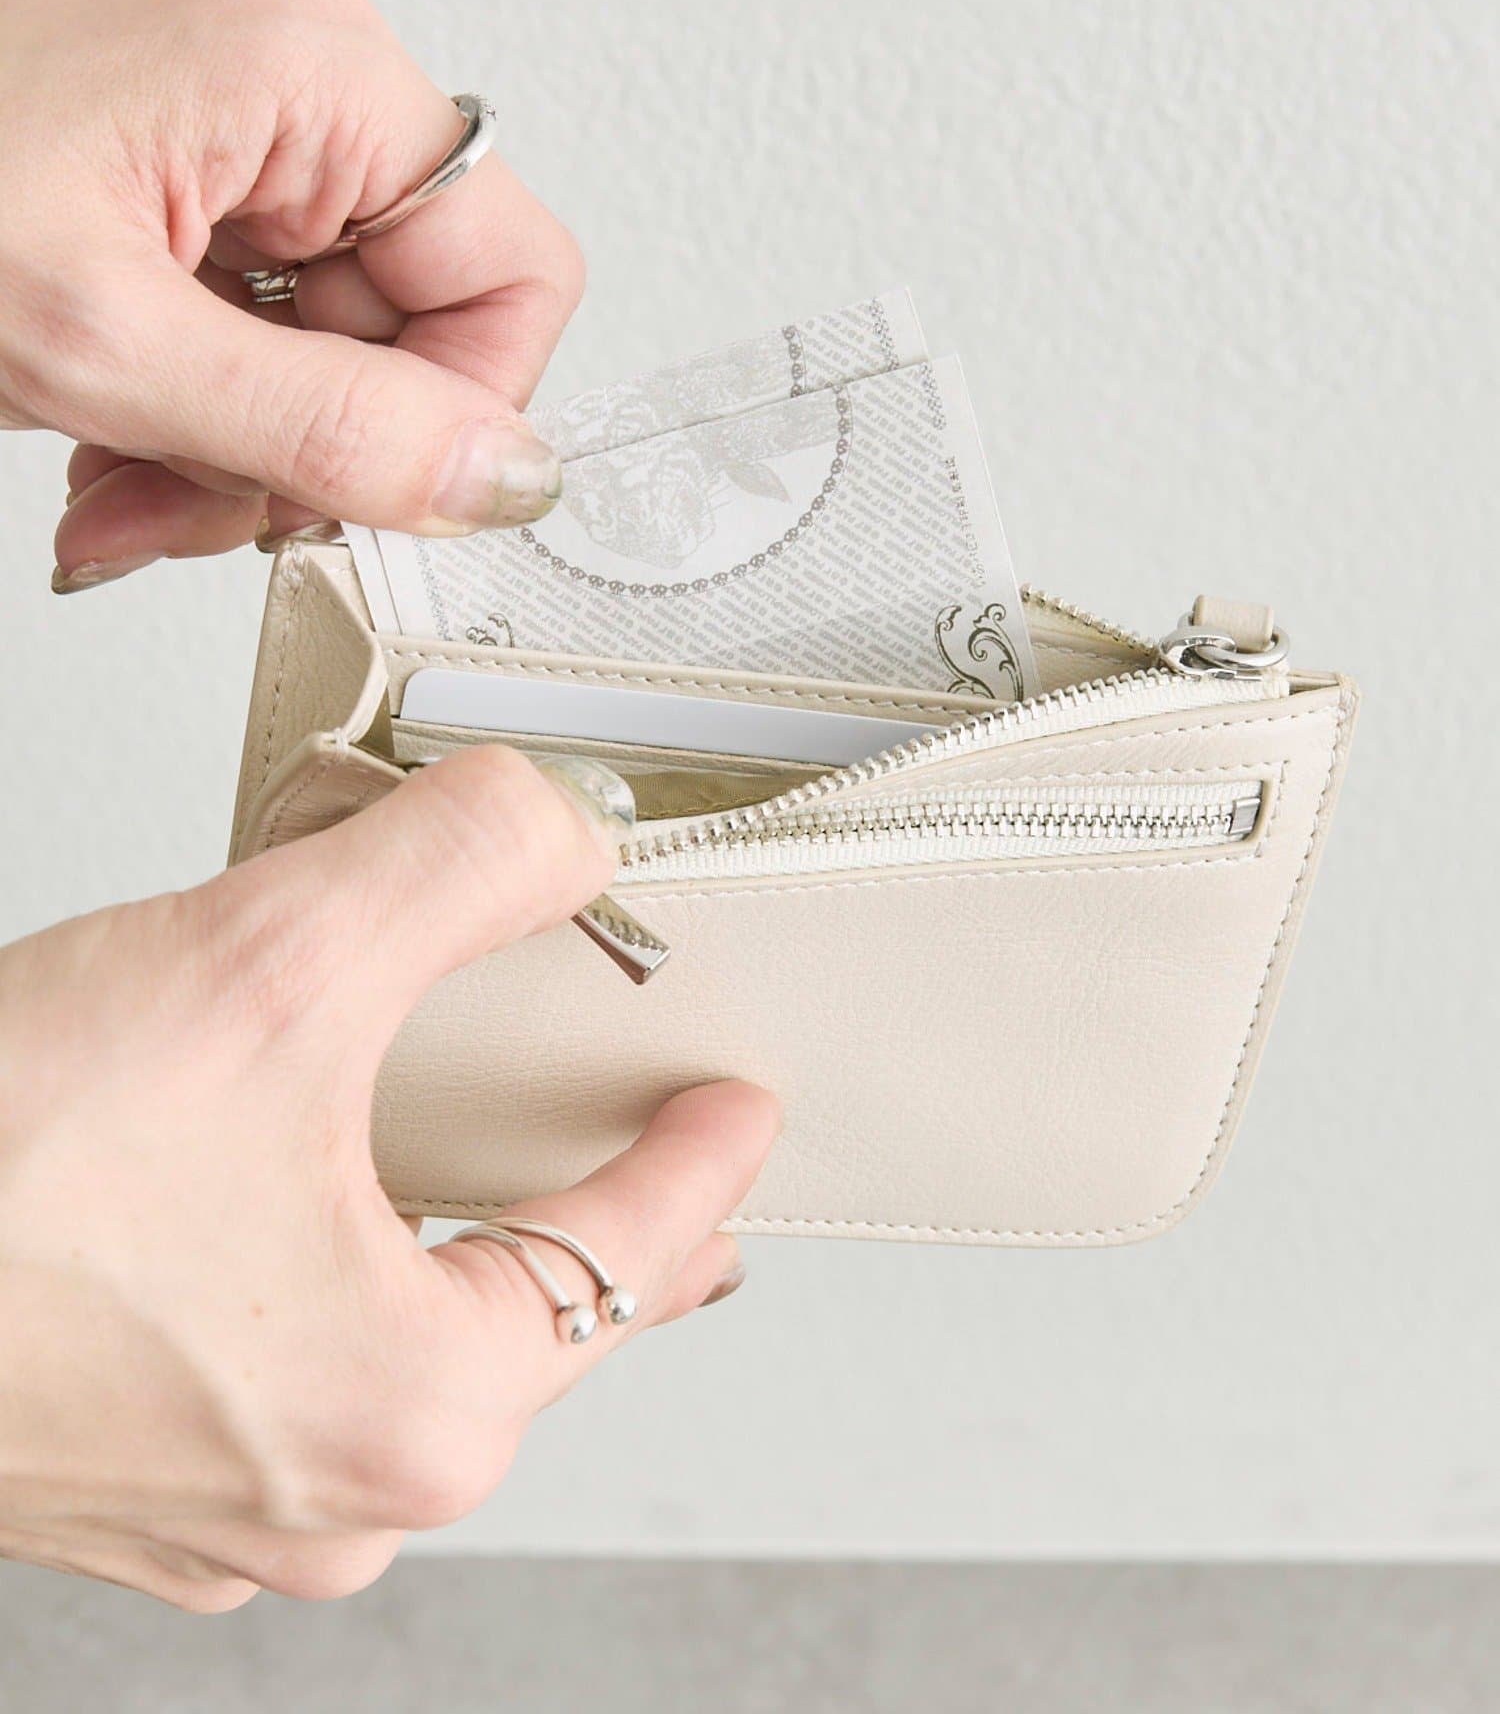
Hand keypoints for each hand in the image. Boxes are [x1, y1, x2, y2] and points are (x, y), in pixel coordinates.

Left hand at [0, 0, 583, 590]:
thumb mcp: (106, 344)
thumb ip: (328, 426)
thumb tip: (500, 474)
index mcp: (313, 73)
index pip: (514, 277)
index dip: (458, 415)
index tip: (368, 491)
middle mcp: (297, 86)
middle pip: (416, 334)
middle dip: (308, 451)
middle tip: (201, 498)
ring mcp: (243, 134)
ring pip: (335, 361)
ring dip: (234, 462)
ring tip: (119, 483)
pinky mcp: (189, 184)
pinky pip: (259, 343)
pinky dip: (192, 425)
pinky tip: (107, 449)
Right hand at [0, 746, 778, 1608]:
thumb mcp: (269, 971)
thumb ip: (452, 868)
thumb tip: (550, 822)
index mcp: (414, 1405)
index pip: (635, 1260)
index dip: (700, 1166)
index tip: (733, 1118)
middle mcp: (330, 1492)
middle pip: (540, 1328)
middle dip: (596, 1225)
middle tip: (643, 1160)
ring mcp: (227, 1506)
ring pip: (413, 1365)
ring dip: (454, 1261)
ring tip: (477, 1179)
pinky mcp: (133, 1480)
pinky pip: (299, 1387)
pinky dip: (336, 1298)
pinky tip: (312, 1230)